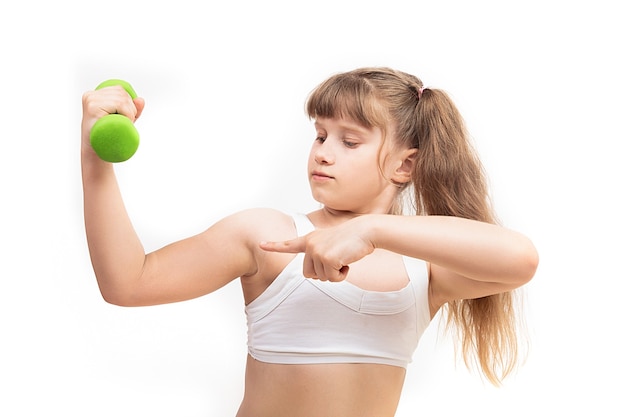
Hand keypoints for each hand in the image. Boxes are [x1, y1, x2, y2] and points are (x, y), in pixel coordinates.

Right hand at [81, 85, 144, 153]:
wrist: (96, 152)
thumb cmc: (109, 135)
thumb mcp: (123, 119)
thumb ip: (133, 108)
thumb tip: (141, 99)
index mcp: (94, 95)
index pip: (119, 89)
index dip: (128, 101)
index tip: (127, 116)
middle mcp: (91, 95)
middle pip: (121, 92)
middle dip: (131, 108)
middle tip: (126, 122)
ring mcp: (90, 101)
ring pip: (122, 99)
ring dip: (130, 112)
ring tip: (124, 123)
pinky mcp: (93, 108)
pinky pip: (119, 104)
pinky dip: (127, 113)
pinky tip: (123, 122)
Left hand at [259, 219, 374, 281]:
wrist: (366, 231)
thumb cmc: (352, 239)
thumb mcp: (331, 244)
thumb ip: (320, 255)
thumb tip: (314, 273)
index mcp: (310, 239)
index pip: (289, 245)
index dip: (275, 246)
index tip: (261, 244)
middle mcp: (310, 245)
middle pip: (309, 274)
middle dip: (324, 273)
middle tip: (337, 260)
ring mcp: (317, 252)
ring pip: (322, 278)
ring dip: (335, 273)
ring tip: (344, 256)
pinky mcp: (327, 259)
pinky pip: (333, 278)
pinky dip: (342, 274)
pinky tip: (347, 260)